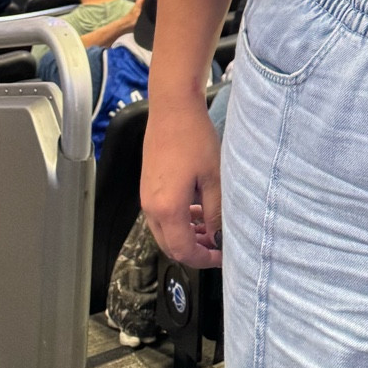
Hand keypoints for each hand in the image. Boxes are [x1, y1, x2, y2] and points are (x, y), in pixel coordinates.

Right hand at [142, 98, 222, 267]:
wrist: (173, 108)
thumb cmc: (193, 137)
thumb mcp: (213, 177)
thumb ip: (215, 212)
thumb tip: (218, 237)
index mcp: (167, 209)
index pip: (183, 250)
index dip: (203, 259)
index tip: (221, 257)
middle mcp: (151, 207)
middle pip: (170, 245)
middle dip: (194, 251)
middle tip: (217, 246)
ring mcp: (147, 196)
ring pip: (165, 231)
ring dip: (186, 235)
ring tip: (210, 229)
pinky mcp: (148, 186)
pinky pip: (161, 214)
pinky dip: (178, 220)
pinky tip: (197, 210)